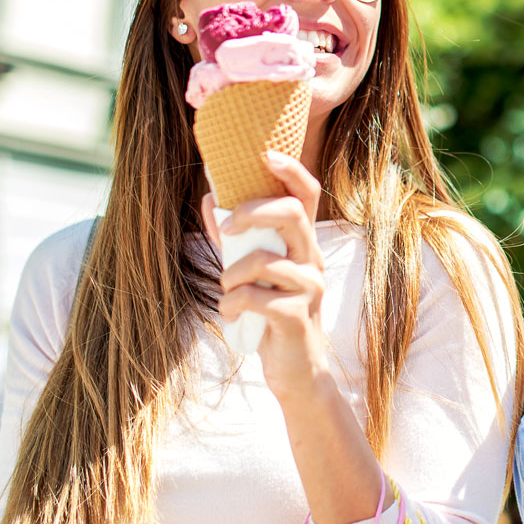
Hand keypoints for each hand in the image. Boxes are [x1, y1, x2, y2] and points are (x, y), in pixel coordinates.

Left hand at [203, 153, 335, 401]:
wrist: (296, 369)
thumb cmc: (269, 312)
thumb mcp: (250, 270)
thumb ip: (234, 237)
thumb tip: (212, 196)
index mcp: (302, 242)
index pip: (307, 194)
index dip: (290, 170)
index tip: (265, 154)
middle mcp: (312, 259)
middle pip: (292, 214)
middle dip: (253, 213)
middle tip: (226, 230)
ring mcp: (309, 287)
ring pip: (266, 261)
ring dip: (232, 275)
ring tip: (226, 292)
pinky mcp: (297, 316)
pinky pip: (255, 298)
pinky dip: (231, 304)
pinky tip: (231, 315)